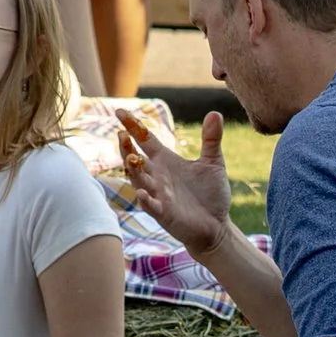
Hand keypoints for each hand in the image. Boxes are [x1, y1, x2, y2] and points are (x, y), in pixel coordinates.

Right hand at [115, 106, 235, 262]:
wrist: (216, 225)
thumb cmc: (211, 194)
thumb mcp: (213, 163)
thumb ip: (211, 139)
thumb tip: (215, 112)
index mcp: (165, 161)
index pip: (145, 139)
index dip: (132, 125)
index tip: (119, 111)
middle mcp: (157, 176)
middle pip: (135, 159)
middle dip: (126, 147)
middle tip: (121, 134)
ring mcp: (158, 194)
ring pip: (138, 180)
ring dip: (133, 170)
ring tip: (130, 157)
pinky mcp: (164, 213)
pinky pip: (151, 205)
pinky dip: (145, 200)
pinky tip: (142, 193)